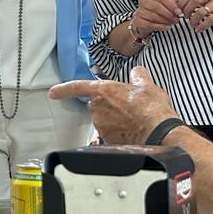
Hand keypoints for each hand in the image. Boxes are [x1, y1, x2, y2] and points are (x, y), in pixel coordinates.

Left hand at [49, 68, 177, 143]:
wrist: (159, 133)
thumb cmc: (151, 109)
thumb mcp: (147, 86)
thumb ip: (138, 77)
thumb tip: (137, 73)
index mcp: (103, 91)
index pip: (77, 87)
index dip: (63, 89)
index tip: (53, 93)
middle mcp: (98, 109)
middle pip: (97, 105)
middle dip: (109, 105)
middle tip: (128, 106)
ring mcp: (101, 126)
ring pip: (104, 120)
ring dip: (114, 119)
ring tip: (134, 119)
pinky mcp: (107, 140)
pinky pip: (110, 133)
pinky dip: (118, 132)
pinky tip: (132, 130)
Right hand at [131, 0, 183, 37]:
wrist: (144, 22)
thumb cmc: (157, 12)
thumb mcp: (164, 5)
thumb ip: (172, 6)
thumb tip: (180, 11)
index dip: (172, 5)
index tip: (179, 12)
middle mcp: (143, 1)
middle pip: (157, 7)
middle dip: (169, 14)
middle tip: (177, 19)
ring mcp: (139, 11)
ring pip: (154, 16)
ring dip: (166, 21)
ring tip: (173, 23)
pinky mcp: (138, 21)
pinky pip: (151, 24)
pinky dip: (161, 26)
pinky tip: (167, 27)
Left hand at [177, 0, 212, 33]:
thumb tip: (180, 3)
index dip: (182, 2)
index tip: (179, 10)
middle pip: (194, 0)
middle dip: (186, 10)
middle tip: (185, 17)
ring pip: (201, 11)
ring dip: (193, 19)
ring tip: (192, 24)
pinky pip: (210, 20)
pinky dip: (202, 26)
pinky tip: (199, 29)